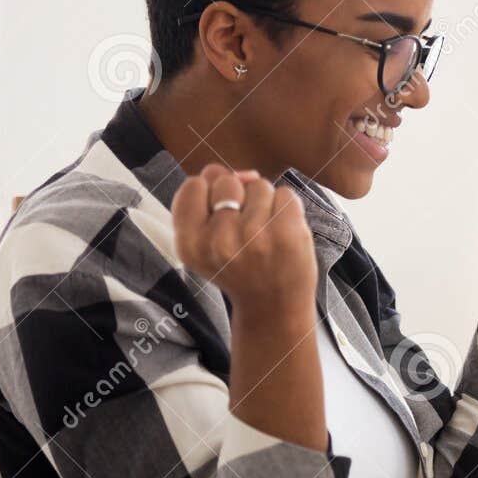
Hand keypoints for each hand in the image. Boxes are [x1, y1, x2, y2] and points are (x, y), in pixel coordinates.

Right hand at [172, 164, 316, 319]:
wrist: (274, 307)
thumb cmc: (239, 268)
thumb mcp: (206, 242)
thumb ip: (204, 200)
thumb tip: (224, 170)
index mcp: (190, 244)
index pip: (193, 185)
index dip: (208, 194)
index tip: (218, 219)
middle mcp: (218, 242)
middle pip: (227, 181)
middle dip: (239, 197)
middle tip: (245, 232)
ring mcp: (254, 237)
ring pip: (259, 185)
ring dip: (265, 204)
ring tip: (265, 235)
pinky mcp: (287, 233)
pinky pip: (285, 194)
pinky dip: (287, 208)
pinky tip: (282, 233)